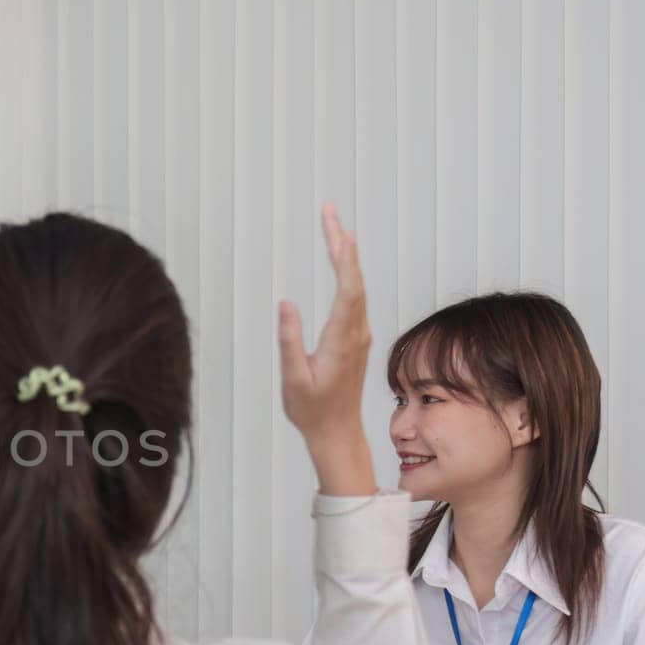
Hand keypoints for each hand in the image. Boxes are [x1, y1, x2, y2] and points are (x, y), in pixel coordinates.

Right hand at [278, 204, 376, 495]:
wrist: (338, 432)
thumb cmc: (312, 410)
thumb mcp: (294, 378)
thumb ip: (290, 339)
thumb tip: (286, 303)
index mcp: (341, 339)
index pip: (347, 286)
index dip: (342, 254)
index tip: (334, 226)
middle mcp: (356, 332)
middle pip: (354, 278)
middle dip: (342, 242)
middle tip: (329, 211)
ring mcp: (358, 335)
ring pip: (357, 286)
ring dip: (346, 255)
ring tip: (334, 227)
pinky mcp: (355, 339)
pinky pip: (355, 297)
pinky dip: (348, 273)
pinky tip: (342, 263)